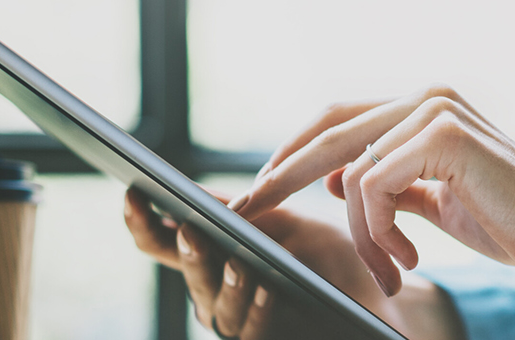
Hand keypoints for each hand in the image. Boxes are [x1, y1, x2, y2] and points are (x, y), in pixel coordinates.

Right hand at [123, 187, 462, 339]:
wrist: (382, 293)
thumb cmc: (330, 257)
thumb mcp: (282, 223)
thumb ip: (239, 210)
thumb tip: (190, 189)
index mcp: (213, 257)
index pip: (161, 241)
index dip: (141, 220)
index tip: (133, 190)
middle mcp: (216, 293)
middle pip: (185, 276)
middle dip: (187, 254)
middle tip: (191, 229)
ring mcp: (241, 322)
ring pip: (213, 310)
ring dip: (224, 284)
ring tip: (239, 263)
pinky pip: (246, 334)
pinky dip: (254, 311)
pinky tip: (268, 288)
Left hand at [230, 84, 514, 296]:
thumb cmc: (508, 221)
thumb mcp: (434, 201)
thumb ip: (390, 186)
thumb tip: (336, 182)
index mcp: (424, 107)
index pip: (338, 119)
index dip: (294, 151)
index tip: (260, 187)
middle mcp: (427, 97)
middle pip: (329, 131)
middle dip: (281, 175)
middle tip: (248, 208)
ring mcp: (436, 110)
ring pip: (353, 171)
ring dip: (361, 235)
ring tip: (392, 268)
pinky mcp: (444, 136)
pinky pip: (375, 186)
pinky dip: (379, 232)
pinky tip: (409, 259)